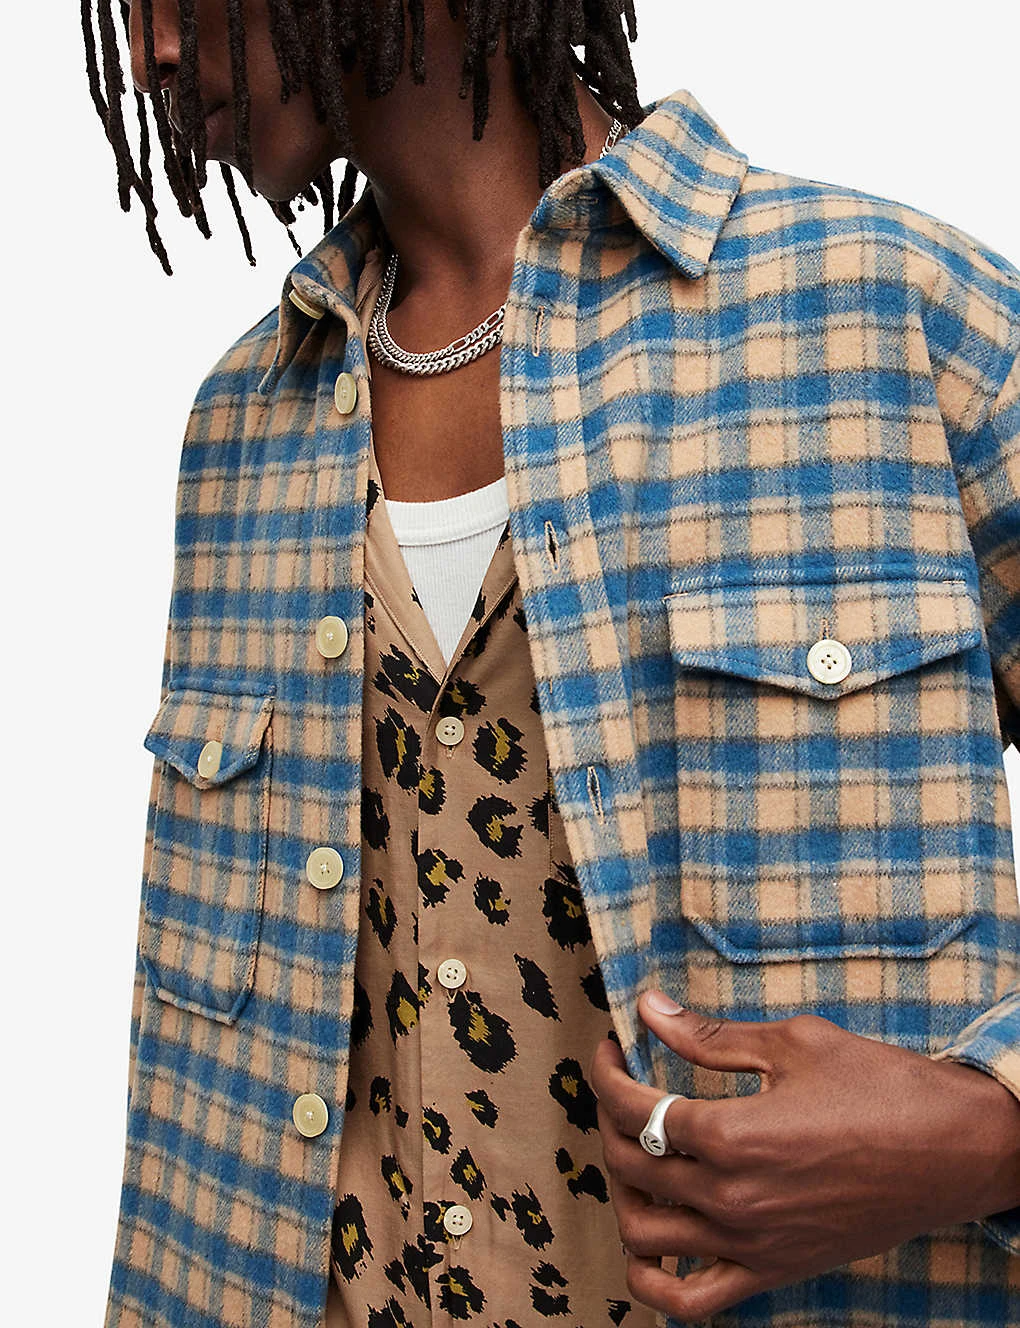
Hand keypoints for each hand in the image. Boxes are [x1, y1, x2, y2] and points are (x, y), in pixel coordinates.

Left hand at [589, 993, 1019, 1321]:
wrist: (956, 1151)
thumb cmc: (881, 1088)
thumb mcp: (793, 1044)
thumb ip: (710, 1036)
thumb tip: (652, 1009)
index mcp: (733, 1135)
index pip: (635, 1108)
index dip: (608, 1074)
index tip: (611, 1051)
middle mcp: (732, 1198)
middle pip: (631, 1164)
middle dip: (610, 1118)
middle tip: (624, 1087)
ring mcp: (750, 1244)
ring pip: (644, 1234)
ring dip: (623, 1190)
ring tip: (637, 1152)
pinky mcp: (773, 1272)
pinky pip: (690, 1302)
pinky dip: (653, 1281)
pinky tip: (652, 1240)